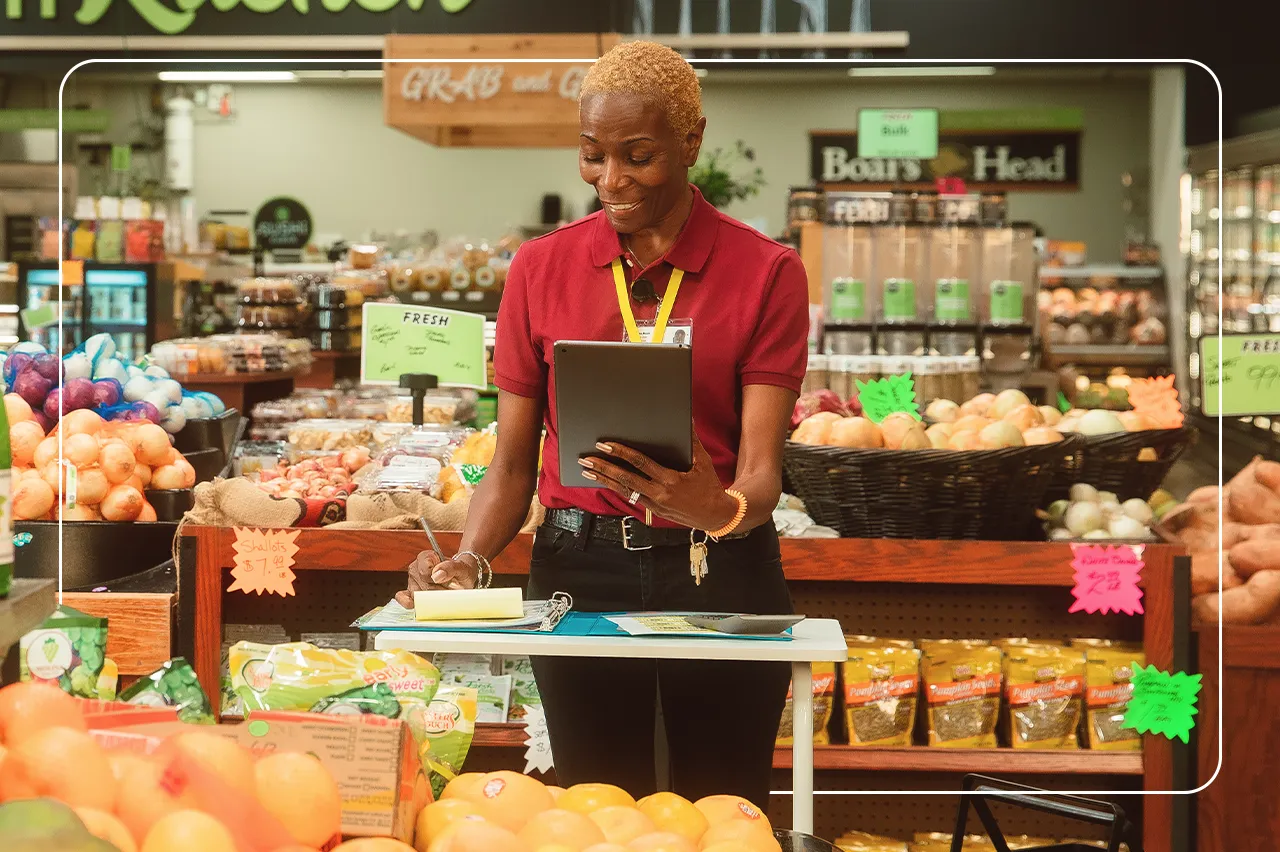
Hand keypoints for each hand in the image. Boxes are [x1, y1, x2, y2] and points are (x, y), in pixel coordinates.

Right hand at [395, 551, 477, 606]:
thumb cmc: (461, 571)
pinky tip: (415, 606)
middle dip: (437, 591)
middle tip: (449, 590)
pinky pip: (404, 598)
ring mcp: (412, 582)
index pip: (425, 571)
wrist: (463, 579)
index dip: (435, 578)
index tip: (445, 580)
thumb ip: (450, 568)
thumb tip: (436, 575)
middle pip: (423, 586)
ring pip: (417, 595)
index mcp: (426, 557)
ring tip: (442, 594)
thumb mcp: (461, 567)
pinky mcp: (411, 594)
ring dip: (431, 599)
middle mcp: (416, 568)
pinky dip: (409, 603)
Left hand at [579, 430, 736, 530]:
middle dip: (604, 468)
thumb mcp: (702, 461)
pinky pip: (630, 497)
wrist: (714, 515)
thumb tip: (687, 417)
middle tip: (587, 458)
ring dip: (604, 480)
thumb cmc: (708, 485)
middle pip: (625, 479)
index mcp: (671, 479)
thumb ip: (691, 440)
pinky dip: (615, 488)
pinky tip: (603, 481)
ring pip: (623, 490)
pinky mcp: (653, 510)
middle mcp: (660, 493)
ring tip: (587, 471)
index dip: (621, 452)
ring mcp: (654, 504)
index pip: (640, 462)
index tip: (605, 444)